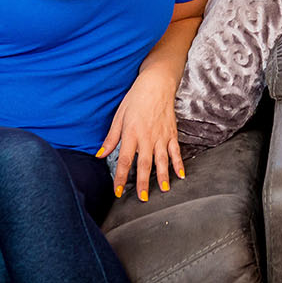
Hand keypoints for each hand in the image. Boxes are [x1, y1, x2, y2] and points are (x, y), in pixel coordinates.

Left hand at [97, 69, 183, 201]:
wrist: (157, 84)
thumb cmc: (136, 98)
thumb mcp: (119, 116)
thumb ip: (111, 137)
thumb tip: (100, 154)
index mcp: (132, 134)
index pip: (125, 160)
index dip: (121, 178)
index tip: (118, 191)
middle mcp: (147, 137)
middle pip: (145, 164)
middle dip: (144, 183)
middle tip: (143, 198)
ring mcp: (161, 136)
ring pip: (162, 160)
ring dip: (163, 177)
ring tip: (164, 190)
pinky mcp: (172, 133)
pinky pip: (176, 151)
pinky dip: (178, 163)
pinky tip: (180, 175)